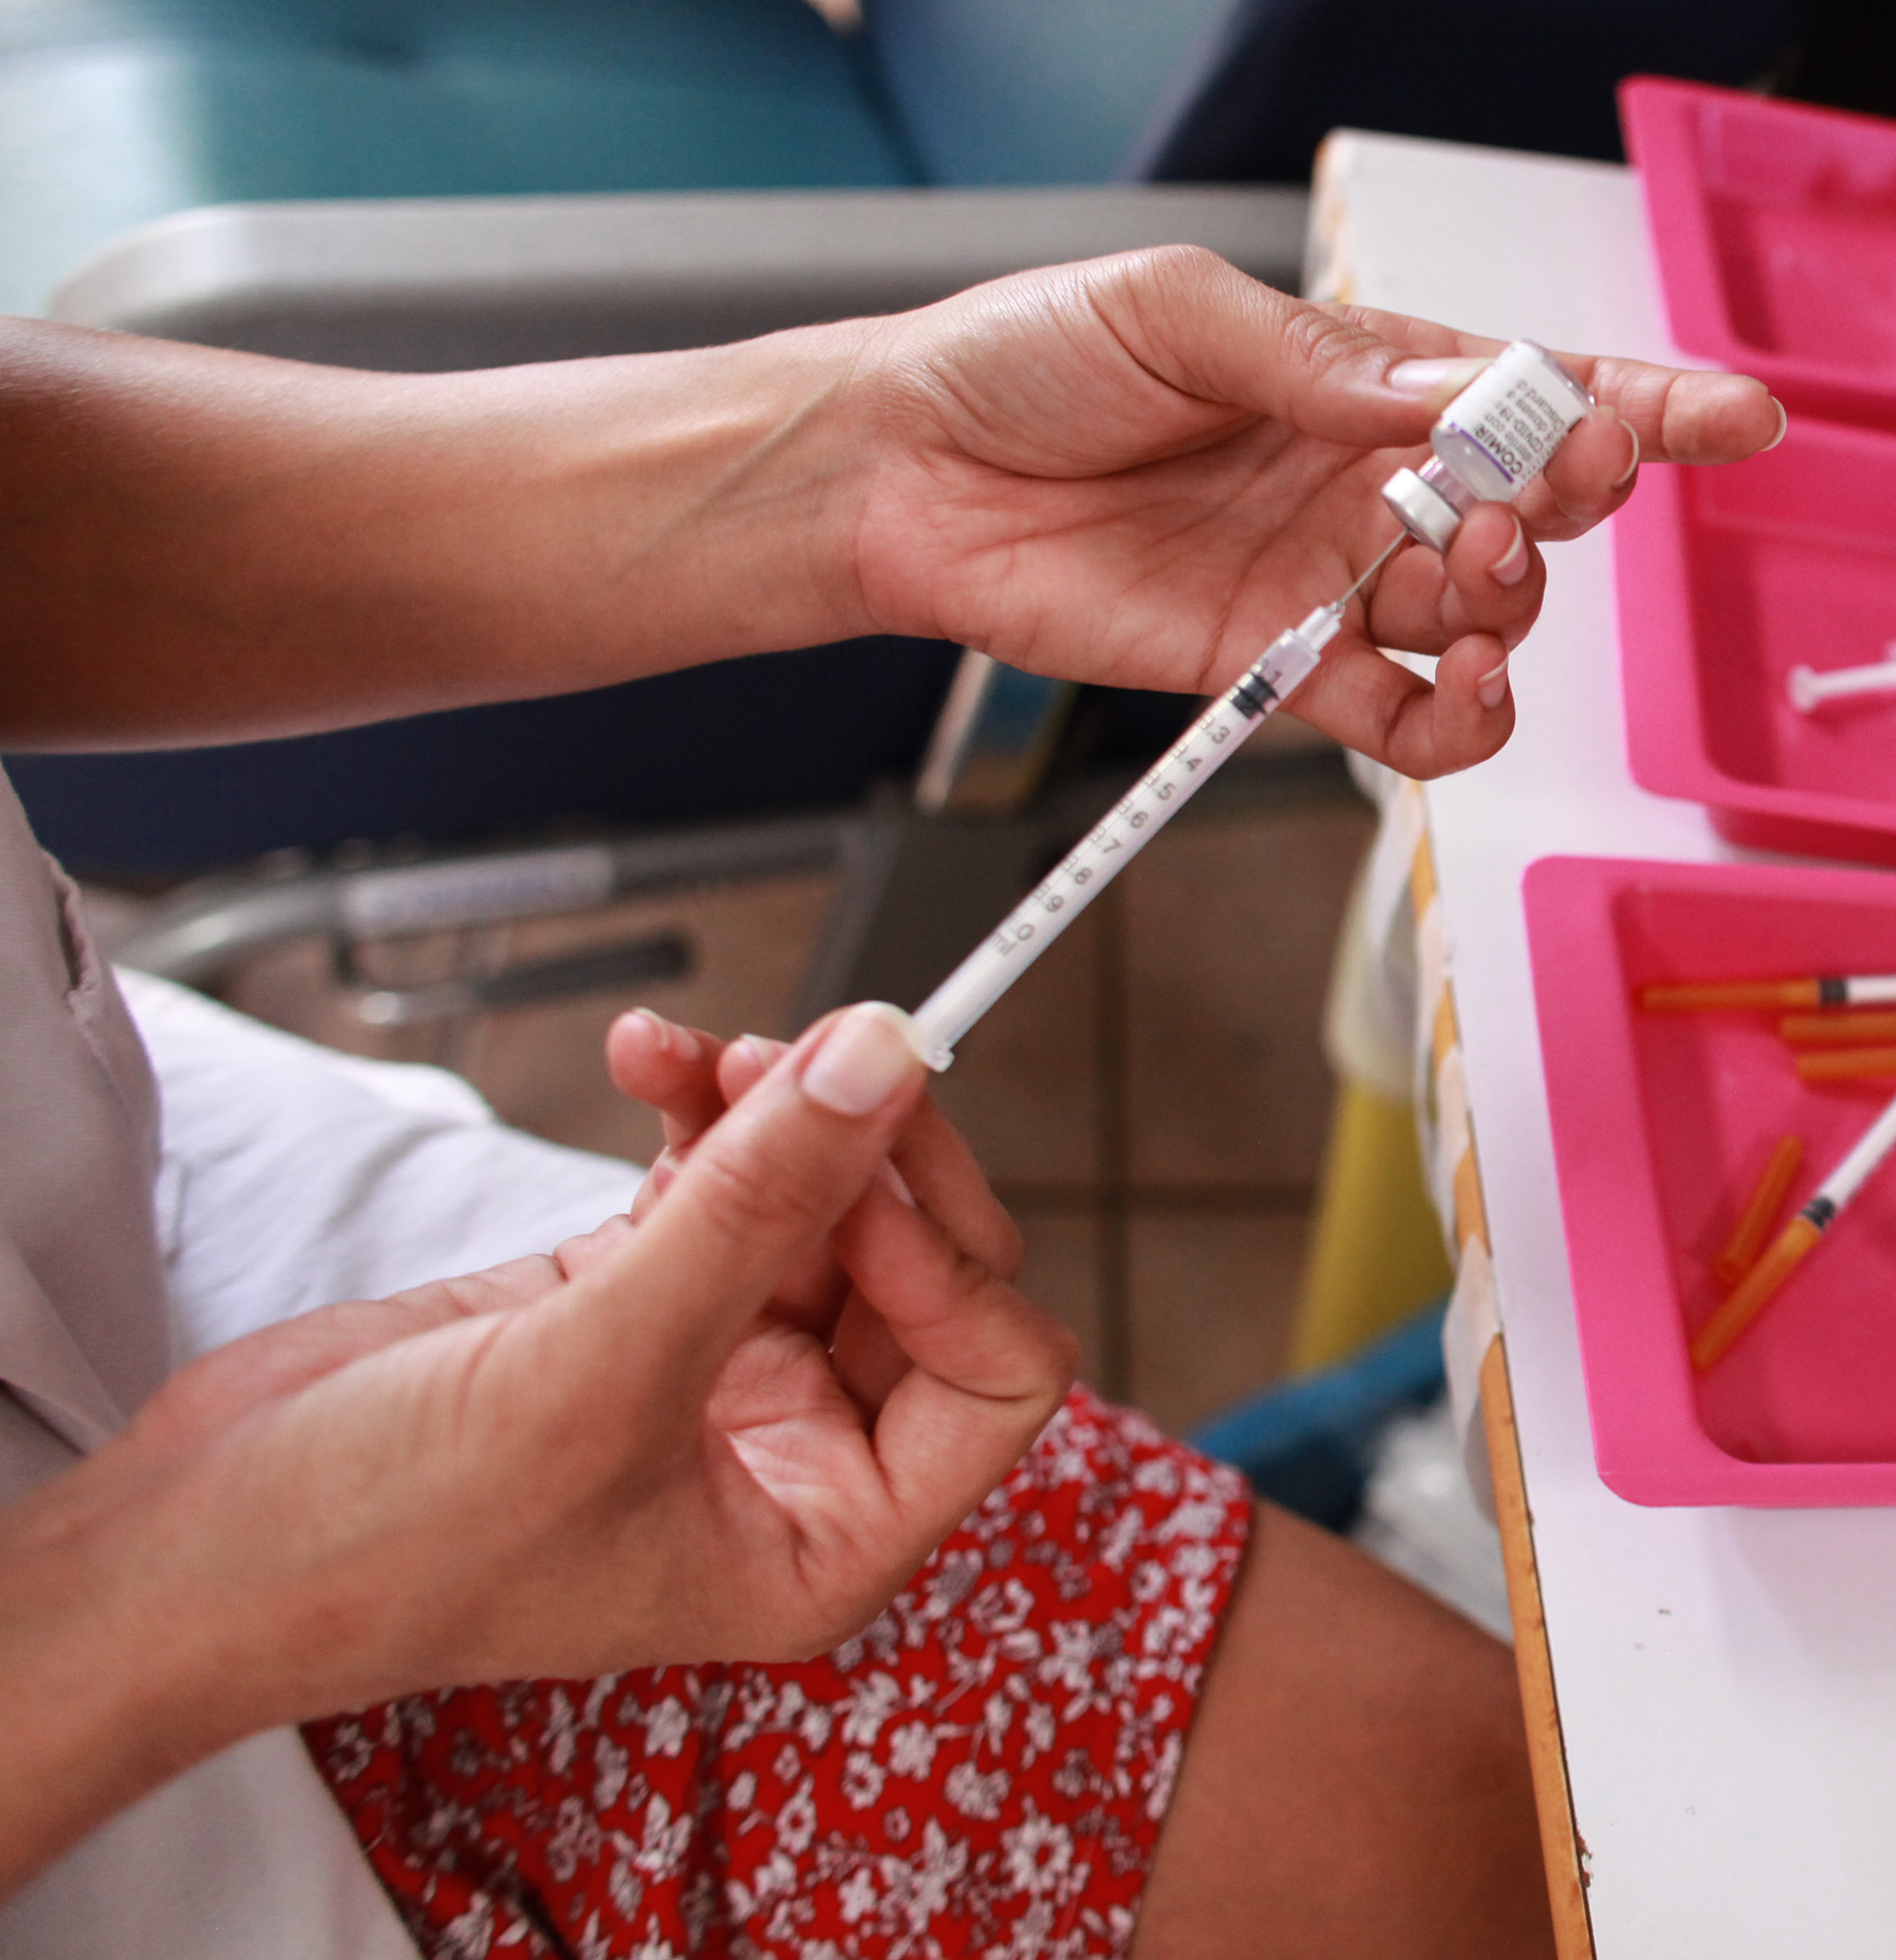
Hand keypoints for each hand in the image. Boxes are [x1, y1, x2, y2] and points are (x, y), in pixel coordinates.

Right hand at [0, 1002, 1072, 1889]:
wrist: (195, 1547)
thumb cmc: (385, 1542)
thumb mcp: (596, 1370)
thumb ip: (753, 1208)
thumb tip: (880, 1068)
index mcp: (832, 1532)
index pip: (996, 1377)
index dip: (948, 1263)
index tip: (861, 1176)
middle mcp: (796, 1453)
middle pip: (923, 1264)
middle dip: (870, 1153)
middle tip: (809, 1057)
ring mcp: (719, 1367)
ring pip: (821, 1199)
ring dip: (778, 1107)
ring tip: (705, 1051)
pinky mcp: (638, 1296)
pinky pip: (723, 1177)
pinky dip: (699, 1108)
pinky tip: (647, 1054)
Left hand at [835, 250, 1784, 776]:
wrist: (901, 467)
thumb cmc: (1027, 360)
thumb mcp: (1176, 314)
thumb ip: (1320, 364)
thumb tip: (1448, 393)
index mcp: (1367, 376)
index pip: (1534, 387)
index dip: (1646, 403)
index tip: (1741, 418)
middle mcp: (1371, 481)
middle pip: (1535, 505)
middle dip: (1577, 494)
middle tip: (1557, 478)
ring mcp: (1333, 581)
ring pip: (1486, 616)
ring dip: (1514, 603)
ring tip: (1471, 576)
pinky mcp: (1278, 669)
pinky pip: (1404, 717)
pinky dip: (1457, 723)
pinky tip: (1464, 695)